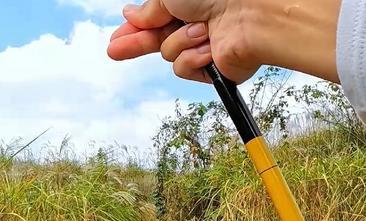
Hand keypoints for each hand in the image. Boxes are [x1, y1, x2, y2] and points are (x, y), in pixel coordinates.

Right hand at [107, 0, 340, 83]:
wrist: (251, 14)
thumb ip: (151, 8)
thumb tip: (133, 15)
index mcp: (187, 6)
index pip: (153, 20)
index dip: (134, 30)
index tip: (116, 40)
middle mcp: (194, 26)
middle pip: (156, 41)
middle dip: (135, 44)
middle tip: (114, 51)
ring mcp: (202, 48)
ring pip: (169, 56)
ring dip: (179, 42)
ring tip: (201, 30)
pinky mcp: (211, 69)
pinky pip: (184, 69)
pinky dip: (193, 58)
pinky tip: (208, 48)